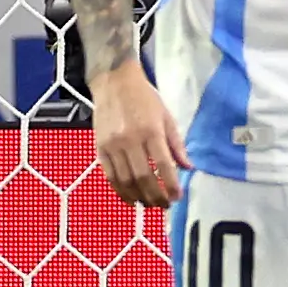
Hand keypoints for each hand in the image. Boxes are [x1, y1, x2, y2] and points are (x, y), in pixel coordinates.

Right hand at [90, 61, 188, 207]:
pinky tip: (130, 198)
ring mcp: (113, 145)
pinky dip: (120, 191)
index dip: (171, 185)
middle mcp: (131, 140)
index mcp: (151, 130)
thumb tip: (187, 167)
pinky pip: (110, 175)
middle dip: (155, 197)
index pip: (163, 165)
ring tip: (148, 204)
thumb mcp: (166, 116)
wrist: (114, 81)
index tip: (177, 197)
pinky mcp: (100, 147)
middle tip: (163, 205)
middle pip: (143, 178)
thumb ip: (176, 143)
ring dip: (138, 197)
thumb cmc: (144, 97)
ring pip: (125, 180)